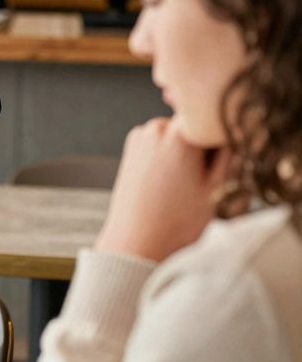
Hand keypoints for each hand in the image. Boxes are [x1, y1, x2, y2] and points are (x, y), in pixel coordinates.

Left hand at [94, 117, 228, 262]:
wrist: (137, 240)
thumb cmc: (176, 221)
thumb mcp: (215, 187)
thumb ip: (226, 153)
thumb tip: (230, 135)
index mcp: (180, 134)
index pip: (214, 121)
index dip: (223, 140)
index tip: (222, 162)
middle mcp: (157, 128)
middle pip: (194, 126)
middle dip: (202, 146)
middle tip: (201, 179)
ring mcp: (140, 136)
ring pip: (177, 135)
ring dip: (184, 151)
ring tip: (181, 185)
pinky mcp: (131, 148)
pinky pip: (159, 143)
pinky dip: (167, 156)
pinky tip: (166, 182)